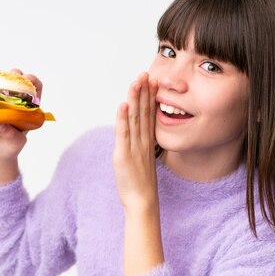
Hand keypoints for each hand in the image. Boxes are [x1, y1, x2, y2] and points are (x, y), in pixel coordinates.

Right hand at [0, 68, 41, 161]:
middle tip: (5, 80)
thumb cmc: (10, 147)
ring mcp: (2, 100)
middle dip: (13, 75)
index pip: (36, 88)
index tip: (25, 79)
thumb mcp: (14, 144)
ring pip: (1, 81)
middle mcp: (16, 101)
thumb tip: (2, 125)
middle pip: (18, 80)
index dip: (32, 81)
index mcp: (28, 108)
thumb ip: (12, 135)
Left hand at [113, 72, 158, 209]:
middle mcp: (142, 142)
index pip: (149, 115)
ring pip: (134, 119)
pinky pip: (124, 134)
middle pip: (143, 112)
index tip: (152, 82)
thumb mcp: (142, 161)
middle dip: (144, 92)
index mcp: (147, 142)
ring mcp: (133, 147)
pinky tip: (123, 105)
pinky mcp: (123, 155)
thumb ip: (140, 146)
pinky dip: (122, 119)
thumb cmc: (141, 184)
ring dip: (134, 99)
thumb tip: (136, 136)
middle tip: (146, 74)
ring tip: (136, 82)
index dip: (150, 97)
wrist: (142, 202)